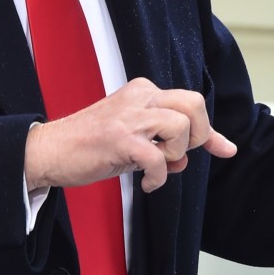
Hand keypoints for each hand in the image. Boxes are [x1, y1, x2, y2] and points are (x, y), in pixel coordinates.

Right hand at [24, 77, 237, 192]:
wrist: (49, 151)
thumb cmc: (89, 146)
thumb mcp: (133, 138)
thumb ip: (162, 143)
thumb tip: (188, 159)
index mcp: (143, 91)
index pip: (190, 102)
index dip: (209, 131)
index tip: (224, 149)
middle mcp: (139, 97)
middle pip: (194, 104)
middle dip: (198, 135)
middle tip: (177, 155)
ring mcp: (129, 116)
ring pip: (180, 127)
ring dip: (174, 154)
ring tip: (154, 165)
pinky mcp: (119, 138)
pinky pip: (158, 158)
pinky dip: (157, 177)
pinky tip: (145, 183)